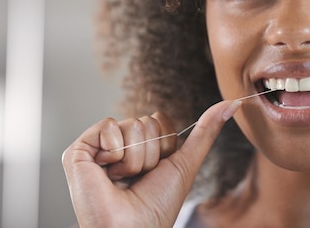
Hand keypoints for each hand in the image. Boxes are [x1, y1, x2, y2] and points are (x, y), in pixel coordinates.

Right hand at [62, 99, 241, 227]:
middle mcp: (118, 146)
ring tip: (122, 180)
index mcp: (139, 148)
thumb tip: (232, 104)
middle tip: (137, 178)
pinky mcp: (78, 151)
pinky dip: (115, 152)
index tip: (157, 171)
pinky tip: (107, 172)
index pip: (159, 120)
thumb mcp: (186, 163)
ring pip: (130, 125)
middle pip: (146, 122)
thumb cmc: (157, 206)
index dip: (165, 145)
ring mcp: (96, 148)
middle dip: (150, 153)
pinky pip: (108, 126)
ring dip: (134, 158)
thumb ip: (206, 131)